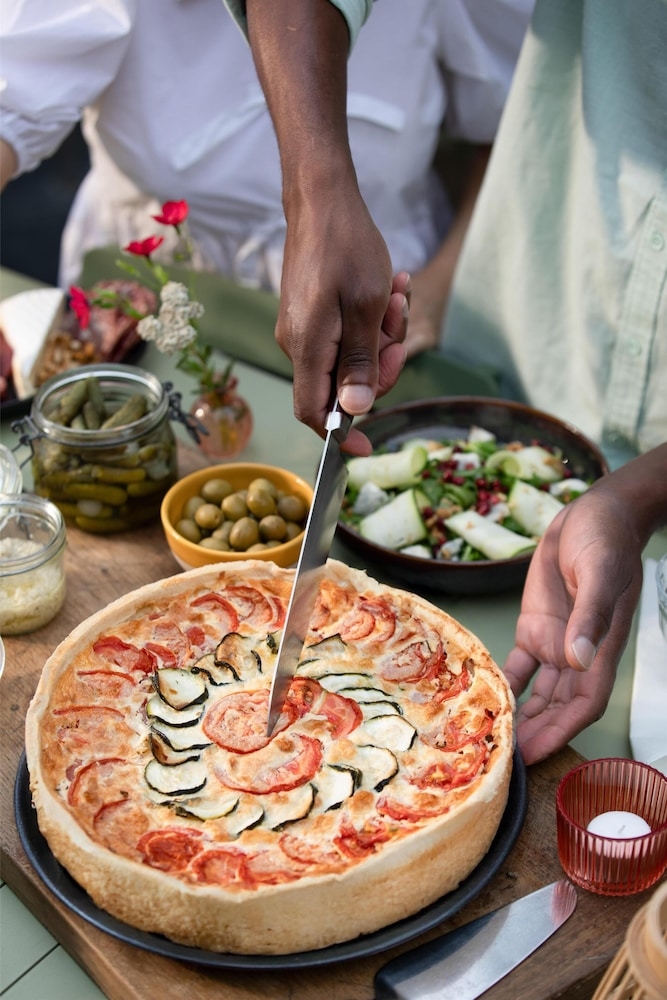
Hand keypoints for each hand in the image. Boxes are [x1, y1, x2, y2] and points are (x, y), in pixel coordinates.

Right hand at [277, 183, 409, 453]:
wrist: (322, 198)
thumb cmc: (345, 246)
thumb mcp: (365, 308)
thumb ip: (360, 362)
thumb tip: (355, 408)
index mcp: (307, 347)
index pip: (313, 411)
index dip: (339, 433)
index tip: (366, 445)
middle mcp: (298, 344)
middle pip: (340, 384)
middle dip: (379, 365)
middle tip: (398, 332)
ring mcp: (304, 328)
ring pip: (349, 356)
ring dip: (381, 335)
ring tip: (396, 297)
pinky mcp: (312, 313)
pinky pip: (345, 333)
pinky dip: (371, 320)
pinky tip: (391, 289)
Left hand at [504, 486, 644, 764]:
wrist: (592, 514)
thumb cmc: (606, 542)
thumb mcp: (600, 575)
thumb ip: (590, 617)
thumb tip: (579, 657)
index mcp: (599, 649)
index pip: (584, 705)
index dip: (562, 732)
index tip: (535, 754)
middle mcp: (577, 654)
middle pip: (557, 708)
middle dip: (534, 734)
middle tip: (501, 760)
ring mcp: (554, 641)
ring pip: (536, 692)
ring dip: (518, 716)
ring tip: (491, 740)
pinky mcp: (534, 625)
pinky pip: (517, 662)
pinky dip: (502, 680)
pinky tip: (481, 696)